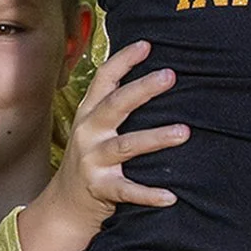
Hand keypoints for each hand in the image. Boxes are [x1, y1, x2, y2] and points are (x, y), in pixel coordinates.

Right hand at [21, 41, 188, 250]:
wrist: (65, 205)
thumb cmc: (90, 158)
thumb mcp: (93, 126)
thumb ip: (112, 102)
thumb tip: (149, 71)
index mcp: (89, 113)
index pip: (104, 79)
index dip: (124, 60)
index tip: (148, 45)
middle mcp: (89, 133)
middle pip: (116, 106)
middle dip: (143, 89)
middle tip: (170, 76)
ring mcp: (93, 161)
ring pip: (126, 146)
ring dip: (156, 138)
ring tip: (184, 132)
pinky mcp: (101, 189)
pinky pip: (128, 191)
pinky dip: (149, 194)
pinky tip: (171, 196)